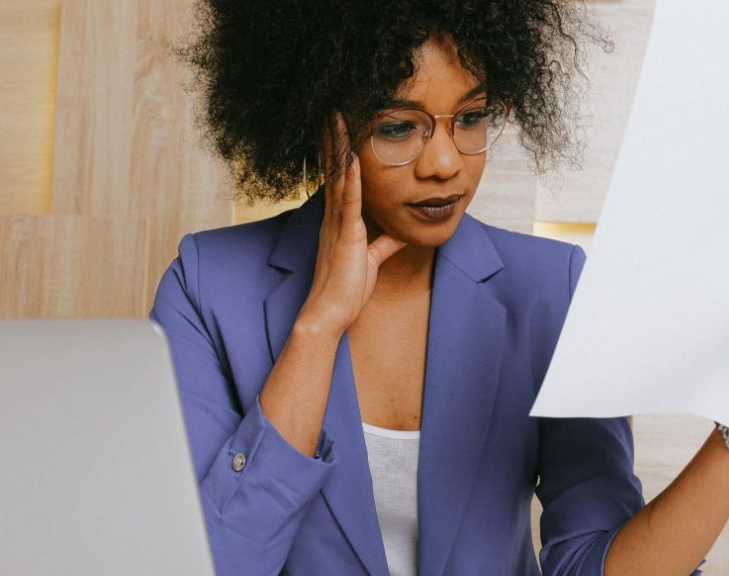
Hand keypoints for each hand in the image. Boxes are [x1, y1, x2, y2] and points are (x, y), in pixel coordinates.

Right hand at [297, 113, 406, 336]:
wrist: (329, 313)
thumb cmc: (346, 290)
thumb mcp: (371, 260)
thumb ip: (384, 243)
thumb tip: (399, 233)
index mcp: (339, 221)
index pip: (340, 179)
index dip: (339, 152)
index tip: (340, 127)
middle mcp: (334, 217)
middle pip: (335, 170)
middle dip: (334, 139)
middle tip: (333, 109)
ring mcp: (337, 224)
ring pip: (339, 177)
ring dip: (339, 147)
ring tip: (338, 118)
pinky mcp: (346, 235)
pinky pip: (348, 201)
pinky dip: (351, 178)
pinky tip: (352, 157)